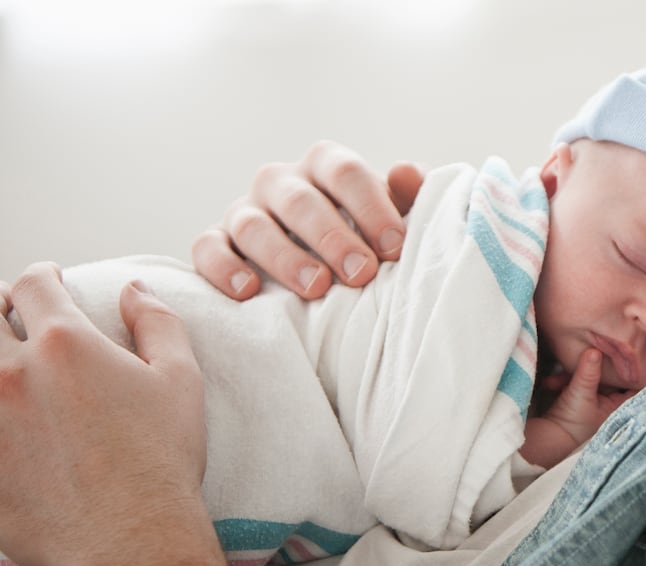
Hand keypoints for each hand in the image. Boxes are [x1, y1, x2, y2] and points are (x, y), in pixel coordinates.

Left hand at [0, 264, 205, 565]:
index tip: (51, 283)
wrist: (131, 542)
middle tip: (16, 319)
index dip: (44, 276)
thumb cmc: (163, 461)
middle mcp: (12, 371)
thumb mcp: (180, 382)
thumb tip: (134, 290)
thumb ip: (158, 323)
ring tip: (7, 369)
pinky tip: (6, 422)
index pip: (35, 284)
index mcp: (66, 343)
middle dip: (1, 309)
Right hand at [192, 140, 425, 299]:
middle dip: (332, 238)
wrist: (330, 264)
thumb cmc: (367, 235)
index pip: (344, 172)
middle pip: (300, 200)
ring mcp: (245, 210)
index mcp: (325, 165)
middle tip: (361, 273)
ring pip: (253, 225)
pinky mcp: (217, 241)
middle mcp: (281, 182)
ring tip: (317, 288)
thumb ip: (410, 195)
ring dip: (285, 257)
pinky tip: (249, 291)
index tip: (394, 248)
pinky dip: (224, 268)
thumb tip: (406, 173)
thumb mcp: (396, 214)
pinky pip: (208, 248)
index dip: (371, 207)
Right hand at [541, 349, 636, 445]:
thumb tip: (594, 349)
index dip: (633, 368)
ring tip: (558, 378)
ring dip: (572, 373)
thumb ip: (588, 371)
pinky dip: (563, 380)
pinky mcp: (578, 396)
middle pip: (610, 375)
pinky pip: (575, 380)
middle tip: (591, 350)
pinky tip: (550, 383)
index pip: (635, 382)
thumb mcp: (581, 393)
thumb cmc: (572, 421)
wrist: (547, 438)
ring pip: (590, 376)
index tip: (627, 351)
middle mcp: (610, 401)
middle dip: (596, 365)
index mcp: (619, 404)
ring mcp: (594, 398)